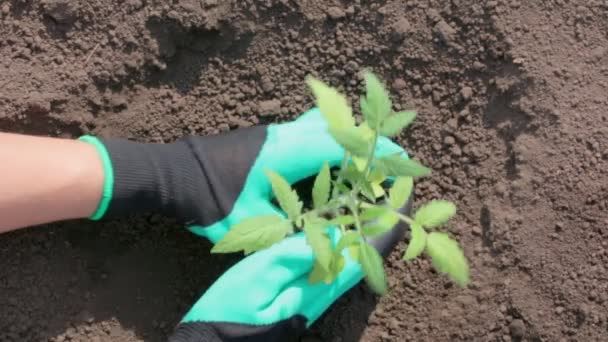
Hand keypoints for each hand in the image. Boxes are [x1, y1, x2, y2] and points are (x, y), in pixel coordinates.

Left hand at [81, 108, 404, 242]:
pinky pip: (308, 131)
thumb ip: (293, 235)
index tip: (400, 161)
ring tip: (367, 162)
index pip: (340, 144)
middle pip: (338, 126)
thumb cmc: (210, 202)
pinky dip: (330, 142)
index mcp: (285, 153)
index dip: (373, 153)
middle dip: (368, 141)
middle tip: (391, 160)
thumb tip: (327, 244)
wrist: (174, 176)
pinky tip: (333, 163)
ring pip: (323, 124)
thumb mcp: (254, 228)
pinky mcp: (268, 137)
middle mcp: (284, 135)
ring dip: (348, 139)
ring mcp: (276, 133)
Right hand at [168, 187, 411, 341]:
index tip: (400, 199)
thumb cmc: (232, 307)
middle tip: (391, 193)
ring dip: (366, 232)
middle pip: (365, 258)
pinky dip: (346, 242)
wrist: (215, 339)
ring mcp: (315, 293)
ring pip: (352, 260)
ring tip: (371, 203)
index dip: (384, 228)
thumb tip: (333, 236)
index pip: (364, 255)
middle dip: (381, 227)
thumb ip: (294, 255)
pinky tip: (339, 227)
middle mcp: (323, 292)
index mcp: (316, 286)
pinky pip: (336, 264)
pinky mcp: (305, 292)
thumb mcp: (258, 275)